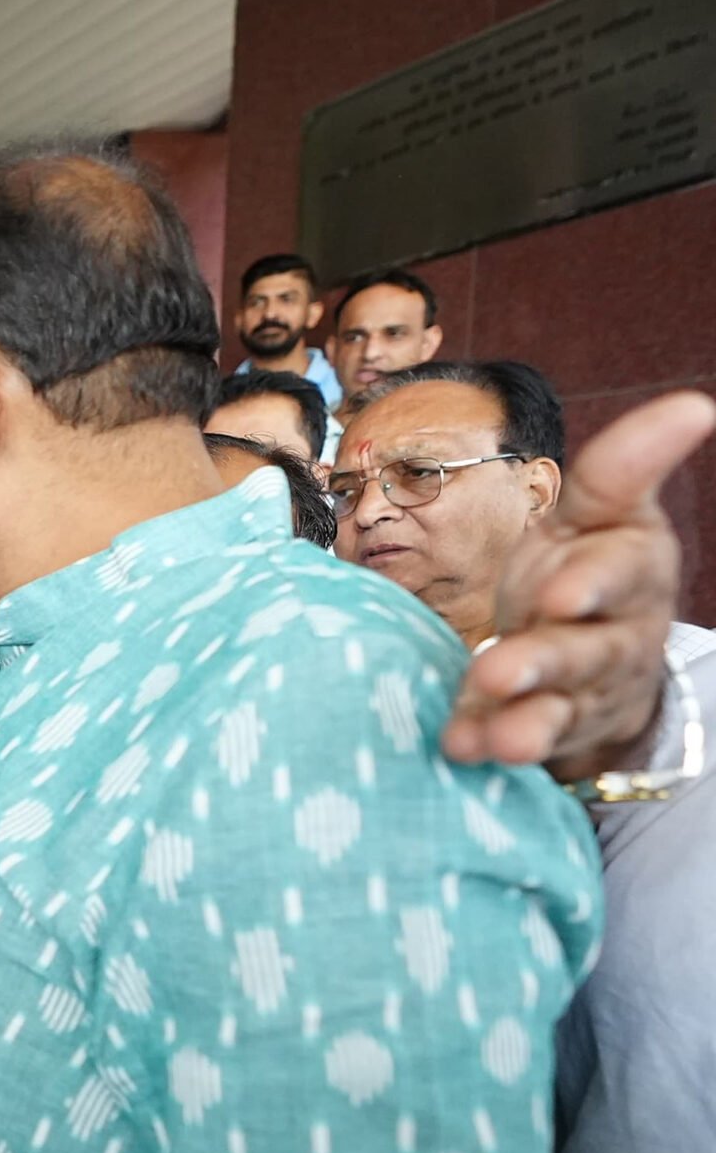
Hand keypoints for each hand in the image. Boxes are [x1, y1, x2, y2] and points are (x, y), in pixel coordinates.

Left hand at [443, 389, 713, 775]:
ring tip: (494, 734)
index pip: (622, 572)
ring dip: (523, 720)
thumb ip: (624, 468)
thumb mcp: (599, 514)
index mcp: (630, 572)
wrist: (590, 652)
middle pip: (584, 652)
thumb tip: (694, 405)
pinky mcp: (544, 727)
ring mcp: (580, 690)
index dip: (595, 584)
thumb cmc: (585, 565)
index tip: (564, 594)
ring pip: (556, 706)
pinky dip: (488, 743)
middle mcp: (613, 636)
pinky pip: (519, 739)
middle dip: (543, 662)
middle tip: (496, 670)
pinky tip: (461, 747)